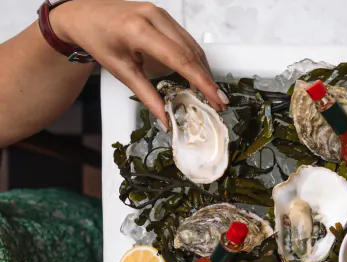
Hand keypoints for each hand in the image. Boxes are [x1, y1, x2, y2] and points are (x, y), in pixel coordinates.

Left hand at [49, 0, 226, 129]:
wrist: (84, 15)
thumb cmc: (98, 40)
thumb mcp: (121, 71)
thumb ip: (147, 95)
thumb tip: (166, 119)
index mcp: (139, 30)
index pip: (180, 59)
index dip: (201, 81)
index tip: (216, 98)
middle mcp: (153, 17)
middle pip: (191, 52)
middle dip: (207, 79)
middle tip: (218, 101)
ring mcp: (160, 13)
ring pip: (192, 45)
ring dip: (203, 70)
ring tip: (210, 92)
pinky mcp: (163, 15)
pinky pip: (186, 39)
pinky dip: (194, 59)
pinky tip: (197, 75)